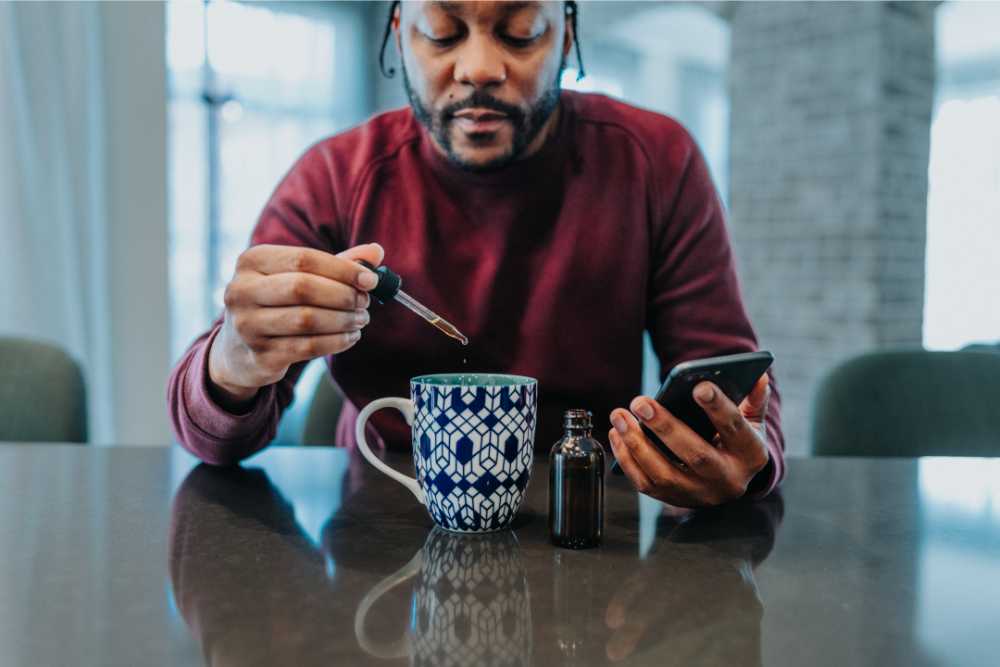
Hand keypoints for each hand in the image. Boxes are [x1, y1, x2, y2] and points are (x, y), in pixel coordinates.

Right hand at [208, 243, 383, 405]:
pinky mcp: (259, 356)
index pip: (305, 259)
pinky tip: (350, 337)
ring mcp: (247, 325)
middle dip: (343, 295)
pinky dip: (337, 342)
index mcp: (251, 261)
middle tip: (364, 302)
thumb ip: (337, 262)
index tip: (370, 280)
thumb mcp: (298, 276)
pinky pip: (308, 347)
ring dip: (344, 320)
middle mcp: (242, 290)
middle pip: (304, 288)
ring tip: (360, 319)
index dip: (343, 269)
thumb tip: (376, 251)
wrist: (238, 350)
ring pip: (307, 320)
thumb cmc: (277, 303)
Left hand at [608, 375, 770, 506]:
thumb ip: (753, 399)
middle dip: (665, 427)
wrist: (727, 480)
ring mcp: (699, 494)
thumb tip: (759, 375)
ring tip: (620, 416)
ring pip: (664, 473)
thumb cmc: (736, 441)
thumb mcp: (752, 422)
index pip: (735, 429)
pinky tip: (617, 434)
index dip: (718, 408)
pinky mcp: (674, 500)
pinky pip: (646, 484)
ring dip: (637, 443)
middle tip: (640, 402)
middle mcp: (727, 480)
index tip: (698, 386)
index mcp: (751, 455)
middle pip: (696, 454)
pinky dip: (627, 459)